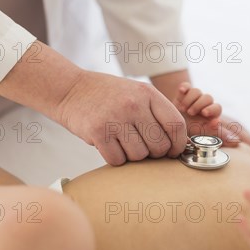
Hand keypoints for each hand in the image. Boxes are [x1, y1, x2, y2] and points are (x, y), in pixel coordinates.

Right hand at [57, 71, 187, 165]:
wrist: (70, 89)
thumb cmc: (109, 97)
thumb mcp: (137, 94)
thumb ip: (157, 113)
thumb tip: (179, 145)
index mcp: (148, 94)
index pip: (176, 125)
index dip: (178, 144)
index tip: (173, 151)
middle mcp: (133, 104)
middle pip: (159, 146)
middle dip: (153, 153)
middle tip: (142, 146)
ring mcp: (115, 118)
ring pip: (139, 156)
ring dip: (132, 156)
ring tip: (122, 141)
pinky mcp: (97, 132)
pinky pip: (117, 160)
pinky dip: (115, 158)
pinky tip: (109, 144)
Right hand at [174, 83, 249, 164]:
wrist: (172, 128)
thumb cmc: (190, 132)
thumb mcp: (204, 135)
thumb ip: (219, 135)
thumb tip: (237, 141)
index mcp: (211, 114)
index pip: (217, 107)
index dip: (212, 109)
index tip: (204, 114)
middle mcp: (204, 104)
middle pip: (208, 97)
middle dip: (199, 104)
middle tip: (191, 113)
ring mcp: (194, 98)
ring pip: (197, 91)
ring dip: (190, 100)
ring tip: (182, 109)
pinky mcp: (183, 93)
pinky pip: (186, 85)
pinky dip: (184, 87)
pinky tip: (181, 91)